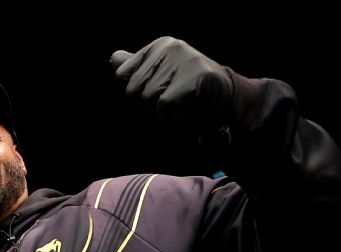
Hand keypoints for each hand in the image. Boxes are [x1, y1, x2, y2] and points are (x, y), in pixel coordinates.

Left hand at [109, 37, 233, 125]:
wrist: (227, 98)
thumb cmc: (188, 91)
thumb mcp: (159, 78)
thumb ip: (136, 69)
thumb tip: (113, 58)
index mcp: (158, 46)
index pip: (122, 76)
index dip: (139, 92)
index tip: (162, 89)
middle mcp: (169, 47)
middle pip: (133, 91)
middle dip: (152, 103)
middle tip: (177, 97)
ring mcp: (183, 59)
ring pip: (149, 100)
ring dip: (166, 111)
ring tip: (186, 101)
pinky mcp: (193, 75)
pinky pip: (165, 107)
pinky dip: (176, 116)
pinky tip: (192, 106)